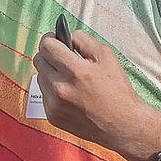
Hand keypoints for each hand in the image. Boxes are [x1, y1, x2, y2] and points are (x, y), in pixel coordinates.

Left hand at [33, 29, 160, 160]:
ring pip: (40, 77)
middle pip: (39, 60)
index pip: (46, 46)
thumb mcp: (107, 57)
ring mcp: (54, 104)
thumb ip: (84, 40)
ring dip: (51, 73)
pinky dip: (53, 90)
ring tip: (69, 77)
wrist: (121, 125)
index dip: (50, 39)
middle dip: (49, 55)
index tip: (54, 39)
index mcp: (75, 71)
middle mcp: (61, 88)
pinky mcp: (52, 116)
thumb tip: (67, 36)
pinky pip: (44, 95)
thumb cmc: (117, 91)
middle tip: (62, 57)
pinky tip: (70, 93)